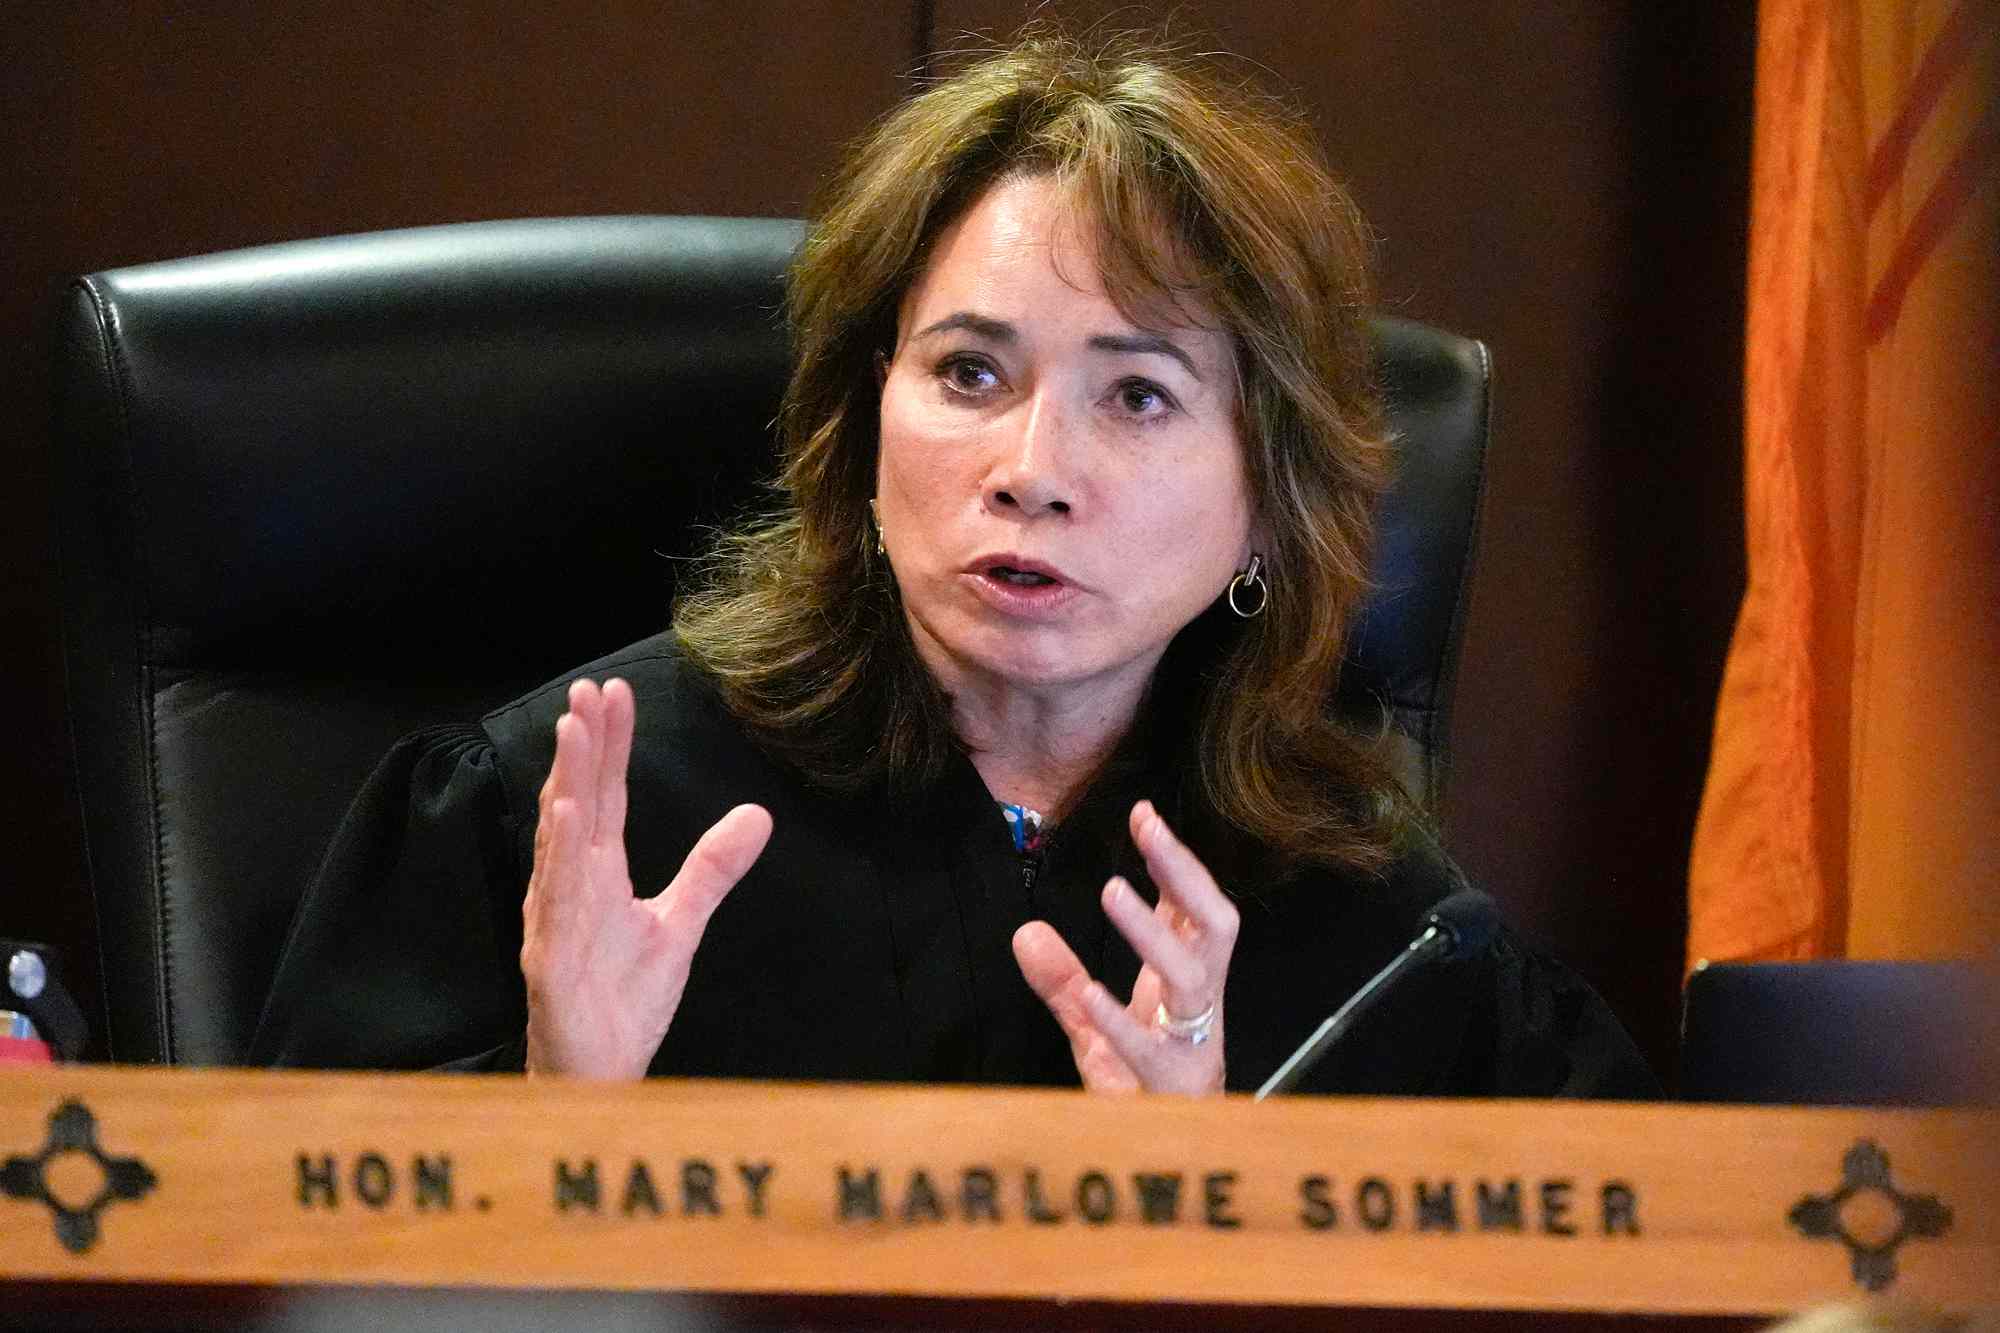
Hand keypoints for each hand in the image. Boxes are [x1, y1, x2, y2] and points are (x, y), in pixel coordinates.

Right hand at [520, 677, 771, 1077]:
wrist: (598, 1078)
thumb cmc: (622, 1002)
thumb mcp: (680, 925)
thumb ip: (711, 869)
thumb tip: (758, 815)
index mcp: (597, 875)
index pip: (606, 796)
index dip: (610, 745)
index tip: (615, 692)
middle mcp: (569, 887)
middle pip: (579, 802)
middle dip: (583, 744)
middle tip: (588, 689)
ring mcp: (555, 920)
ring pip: (559, 840)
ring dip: (567, 782)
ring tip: (574, 729)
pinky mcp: (550, 958)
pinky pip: (556, 901)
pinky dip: (559, 855)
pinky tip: (566, 814)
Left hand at [1011, 801, 1238, 1094]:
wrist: (1165, 1156)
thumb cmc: (1140, 1084)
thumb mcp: (1095, 1025)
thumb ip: (1062, 980)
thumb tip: (1025, 930)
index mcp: (1188, 980)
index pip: (1196, 908)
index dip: (1177, 861)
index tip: (1145, 814)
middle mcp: (1199, 1003)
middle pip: (1217, 926)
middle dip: (1187, 874)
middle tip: (1149, 830)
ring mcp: (1191, 1043)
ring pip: (1191, 978)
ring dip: (1152, 933)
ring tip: (1112, 891)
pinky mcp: (1169, 1086)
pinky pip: (1147, 1049)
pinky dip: (1118, 1020)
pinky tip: (1091, 994)